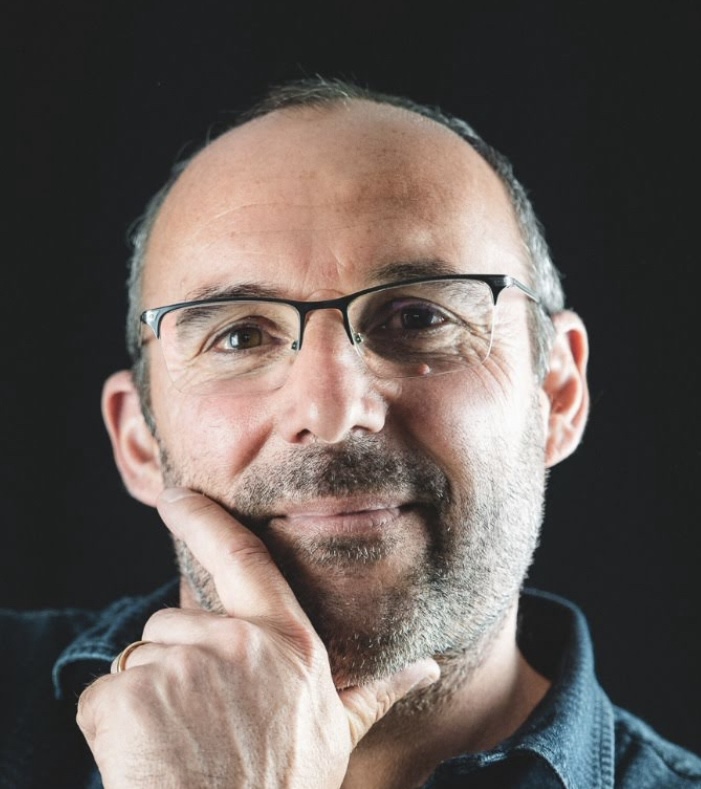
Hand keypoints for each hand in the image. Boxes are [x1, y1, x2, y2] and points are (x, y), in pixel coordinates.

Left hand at [77, 487, 439, 787]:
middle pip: (174, 620)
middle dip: (175, 661)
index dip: (204, 519)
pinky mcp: (129, 696)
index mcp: (285, 641)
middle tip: (200, 721)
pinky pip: (103, 693)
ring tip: (179, 744)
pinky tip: (146, 757)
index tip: (175, 494)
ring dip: (145, 696)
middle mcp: (235, 642)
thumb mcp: (337, 734)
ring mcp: (181, 665)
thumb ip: (377, 690)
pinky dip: (111, 724)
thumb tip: (429, 665)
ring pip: (139, 657)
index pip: (243, 557)